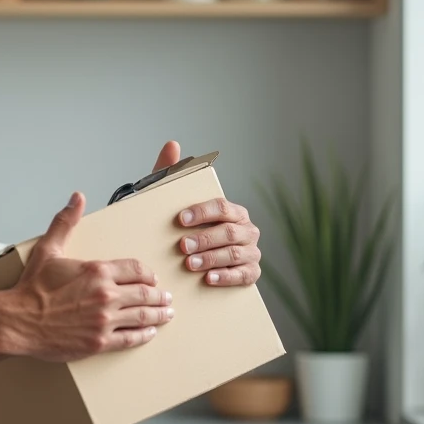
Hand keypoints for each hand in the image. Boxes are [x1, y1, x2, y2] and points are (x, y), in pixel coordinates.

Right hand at [0, 192, 172, 365]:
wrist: (18, 320)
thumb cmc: (32, 288)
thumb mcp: (49, 249)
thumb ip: (66, 222)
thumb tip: (77, 198)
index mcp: (97, 271)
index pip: (135, 269)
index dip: (147, 273)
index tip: (151, 277)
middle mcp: (106, 295)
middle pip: (144, 293)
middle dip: (159, 295)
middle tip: (166, 297)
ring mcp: (104, 320)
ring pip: (143, 316)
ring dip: (158, 314)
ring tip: (166, 313)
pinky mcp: (100, 342)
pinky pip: (131, 339)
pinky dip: (144, 335)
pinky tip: (150, 333)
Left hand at [151, 140, 262, 287]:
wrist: (191, 260)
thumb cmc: (184, 228)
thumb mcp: (173, 202)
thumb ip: (172, 173)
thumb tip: (172, 145)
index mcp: (233, 210)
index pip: (221, 207)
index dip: (201, 212)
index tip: (180, 219)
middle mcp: (247, 229)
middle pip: (228, 232)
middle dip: (204, 239)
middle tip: (182, 246)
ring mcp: (251, 251)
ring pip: (236, 253)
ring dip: (212, 258)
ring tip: (190, 264)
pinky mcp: (251, 272)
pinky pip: (244, 275)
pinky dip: (227, 277)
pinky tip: (209, 279)